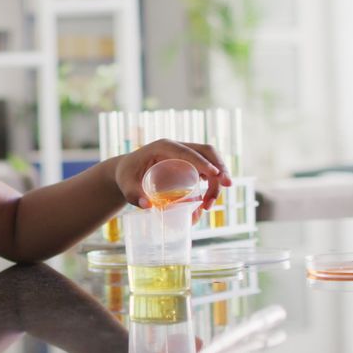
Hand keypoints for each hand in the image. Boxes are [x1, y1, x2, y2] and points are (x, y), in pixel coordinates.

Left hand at [113, 139, 232, 215]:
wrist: (126, 171)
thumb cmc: (127, 176)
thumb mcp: (126, 185)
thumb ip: (133, 195)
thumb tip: (147, 206)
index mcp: (164, 146)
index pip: (188, 151)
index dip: (204, 162)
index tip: (216, 175)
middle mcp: (177, 147)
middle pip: (206, 152)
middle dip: (220, 167)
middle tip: (227, 187)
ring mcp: (185, 153)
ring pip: (210, 159)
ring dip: (218, 178)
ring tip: (209, 205)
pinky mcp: (189, 162)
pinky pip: (207, 167)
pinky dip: (213, 181)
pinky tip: (209, 199)